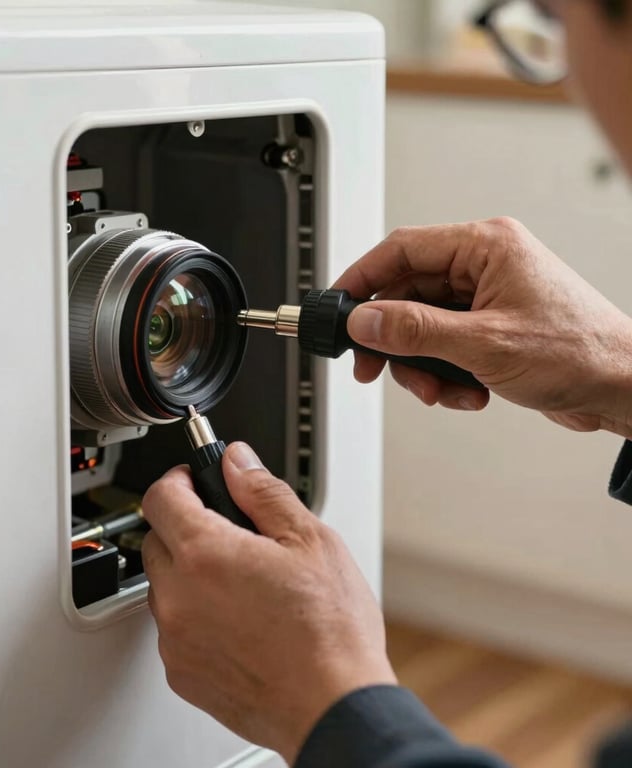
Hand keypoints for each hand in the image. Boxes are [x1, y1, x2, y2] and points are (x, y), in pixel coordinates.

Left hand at [141, 442, 394, 764]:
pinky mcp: (182, 674)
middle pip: (158, 539)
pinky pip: (174, 628)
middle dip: (187, 527)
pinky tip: (239, 620)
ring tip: (243, 583)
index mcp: (206, 554)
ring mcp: (176, 640)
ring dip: (190, 574)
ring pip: (164, 586)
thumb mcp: (310, 540)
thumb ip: (263, 491)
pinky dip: (194, 616)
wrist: (334, 708)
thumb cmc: (329, 631)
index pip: (160, 496)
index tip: (194, 482)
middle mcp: (178, 597)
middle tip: (231, 535)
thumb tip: (237, 461)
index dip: (178, 480)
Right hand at [335, 217, 631, 436]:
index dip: (362, 278)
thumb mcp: (484, 343)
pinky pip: (442, 344)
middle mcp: (484, 266)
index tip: (338, 306)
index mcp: (486, 247)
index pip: (402, 249)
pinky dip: (442, 373)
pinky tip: (465, 392)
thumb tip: (366, 320)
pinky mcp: (489, 326)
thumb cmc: (580, 352)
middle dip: (391, 337)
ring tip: (435, 390)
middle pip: (406, 292)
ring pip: (421, 324)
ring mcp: (486, 297)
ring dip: (419, 364)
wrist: (623, 388)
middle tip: (372, 364)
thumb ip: (416, 331)